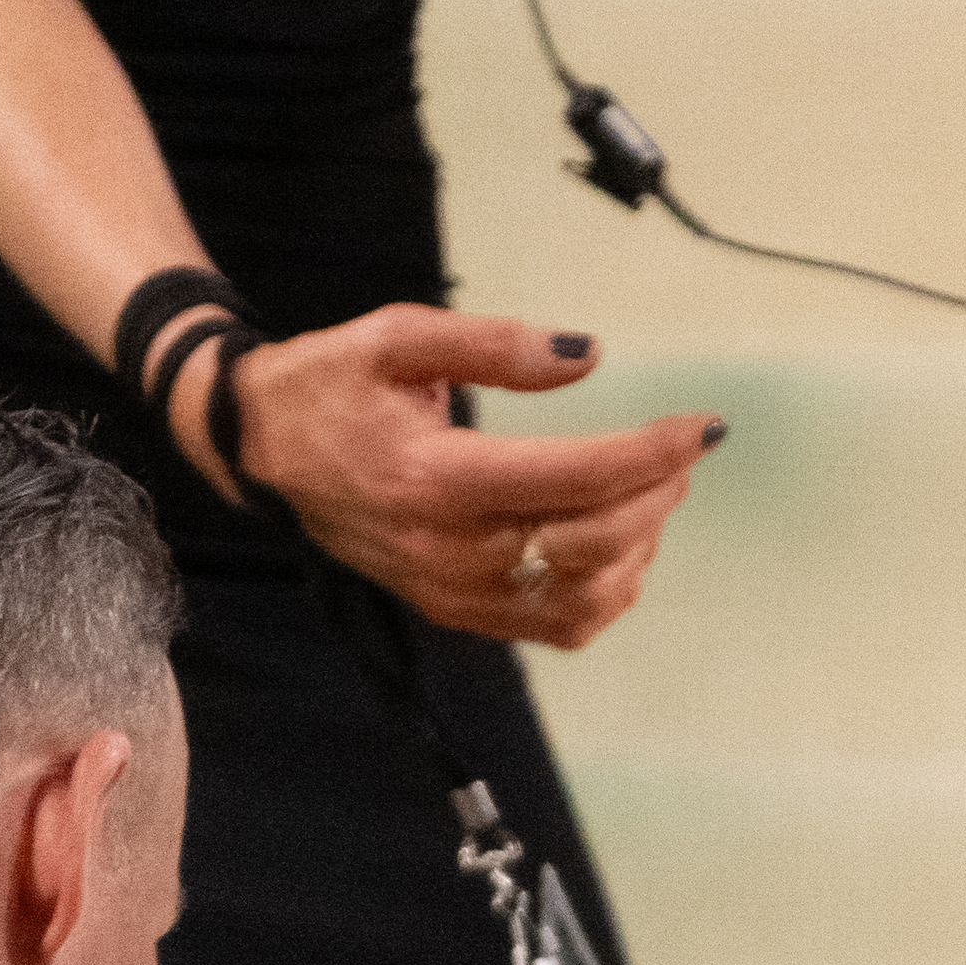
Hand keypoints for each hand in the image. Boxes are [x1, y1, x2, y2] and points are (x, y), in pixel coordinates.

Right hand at [218, 310, 719, 645]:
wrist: (261, 450)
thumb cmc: (329, 385)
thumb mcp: (396, 337)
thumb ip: (493, 345)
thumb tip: (588, 354)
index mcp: (433, 478)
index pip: (576, 478)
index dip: (654, 454)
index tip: (704, 429)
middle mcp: (446, 550)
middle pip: (593, 541)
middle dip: (655, 495)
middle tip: (676, 454)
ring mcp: (452, 593)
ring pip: (586, 596)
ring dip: (638, 546)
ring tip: (647, 493)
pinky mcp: (457, 614)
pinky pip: (557, 627)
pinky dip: (606, 593)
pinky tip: (616, 545)